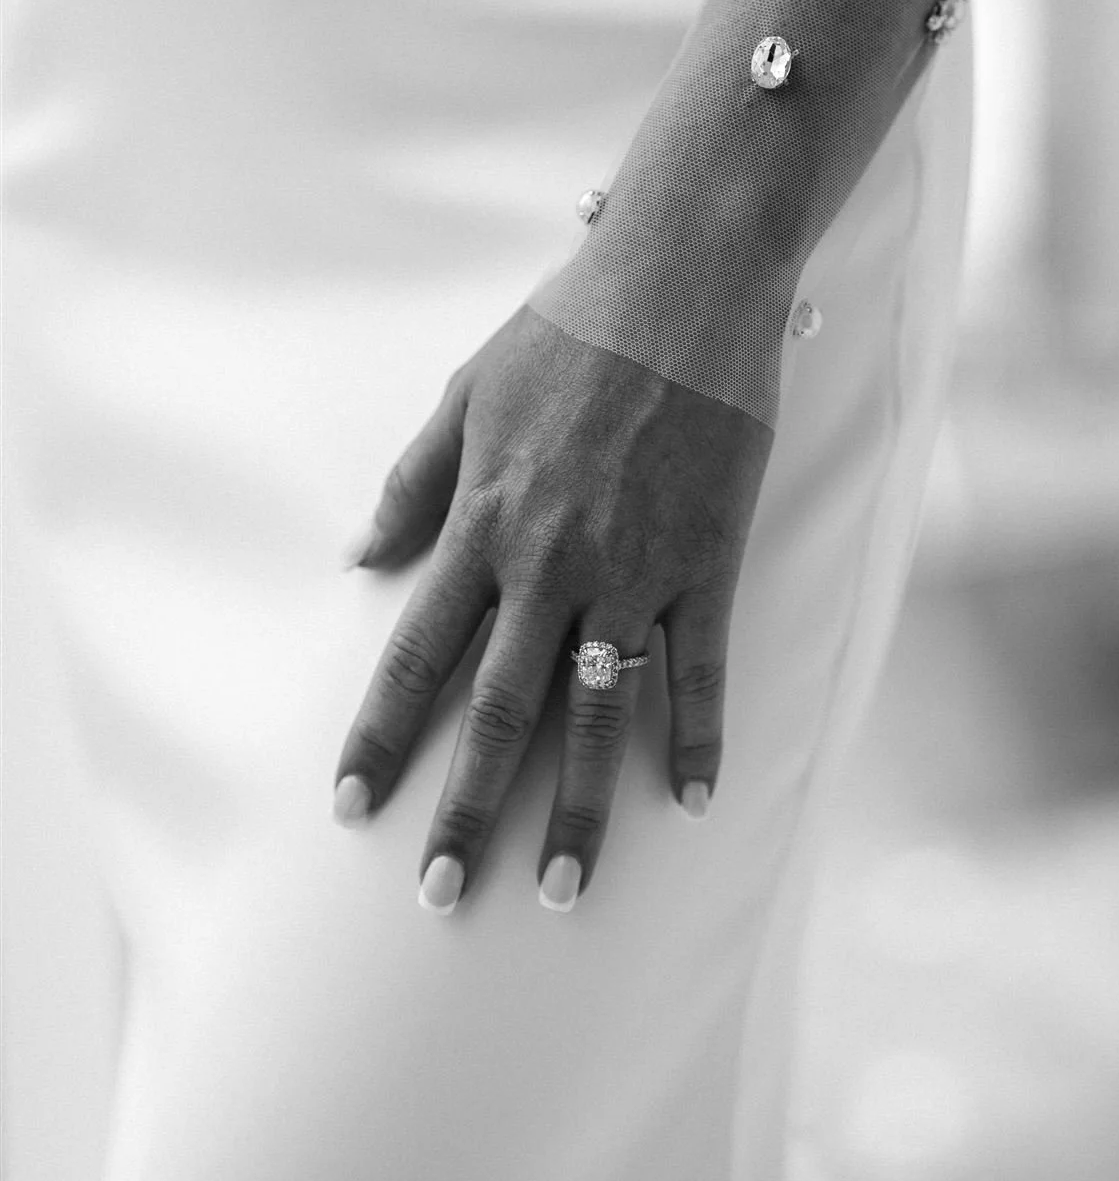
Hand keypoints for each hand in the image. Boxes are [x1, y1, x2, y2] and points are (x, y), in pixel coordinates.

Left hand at [331, 304, 772, 911]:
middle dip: (465, 811)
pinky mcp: (706, 563)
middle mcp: (549, 566)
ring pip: (595, 714)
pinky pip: (701, 671)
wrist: (680, 284)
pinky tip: (689, 806)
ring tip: (557, 890)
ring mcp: (632, 571)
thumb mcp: (465, 395)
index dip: (380, 737)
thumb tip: (357, 560)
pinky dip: (697, 741)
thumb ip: (412, 484)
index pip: (415, 656)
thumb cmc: (568, 330)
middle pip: (497, 711)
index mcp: (482, 526)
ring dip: (574, 810)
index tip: (350, 808)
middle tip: (439, 897)